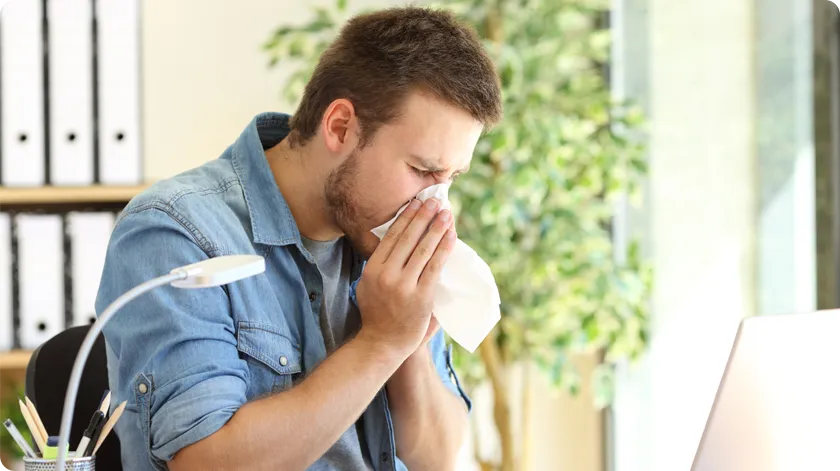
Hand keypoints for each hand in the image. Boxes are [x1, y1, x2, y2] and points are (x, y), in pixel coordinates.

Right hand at [356, 198, 456, 356]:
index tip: (416, 203)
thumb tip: (396, 240)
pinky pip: (435, 266)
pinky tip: (451, 235)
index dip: (406, 218)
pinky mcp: (421, 296)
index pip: (391, 237)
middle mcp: (386, 275)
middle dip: (423, 217)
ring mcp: (404, 286)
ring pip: (423, 249)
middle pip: (407, 238)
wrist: (383, 343)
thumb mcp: (367, 285)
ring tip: (446, 214)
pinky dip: (444, 248)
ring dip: (436, 228)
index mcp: (372, 270)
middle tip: (434, 201)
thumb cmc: (377, 314)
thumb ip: (381, 266)